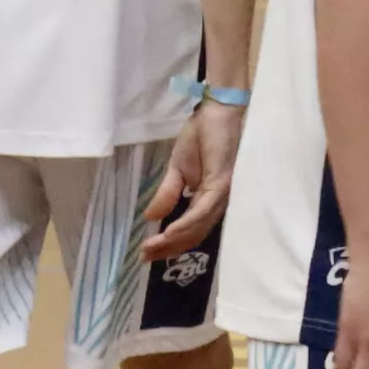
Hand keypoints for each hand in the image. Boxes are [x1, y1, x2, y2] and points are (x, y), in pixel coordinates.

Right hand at [139, 103, 242, 259]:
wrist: (215, 111)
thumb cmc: (201, 137)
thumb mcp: (178, 169)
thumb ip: (168, 194)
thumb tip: (151, 218)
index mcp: (210, 200)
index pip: (191, 230)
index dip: (170, 244)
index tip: (147, 253)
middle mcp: (219, 202)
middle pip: (196, 234)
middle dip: (170, 248)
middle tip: (145, 257)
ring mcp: (222, 194)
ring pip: (200, 226)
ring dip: (175, 240)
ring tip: (152, 248)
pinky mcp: (222, 183)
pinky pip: (203, 209)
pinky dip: (187, 223)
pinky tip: (170, 232)